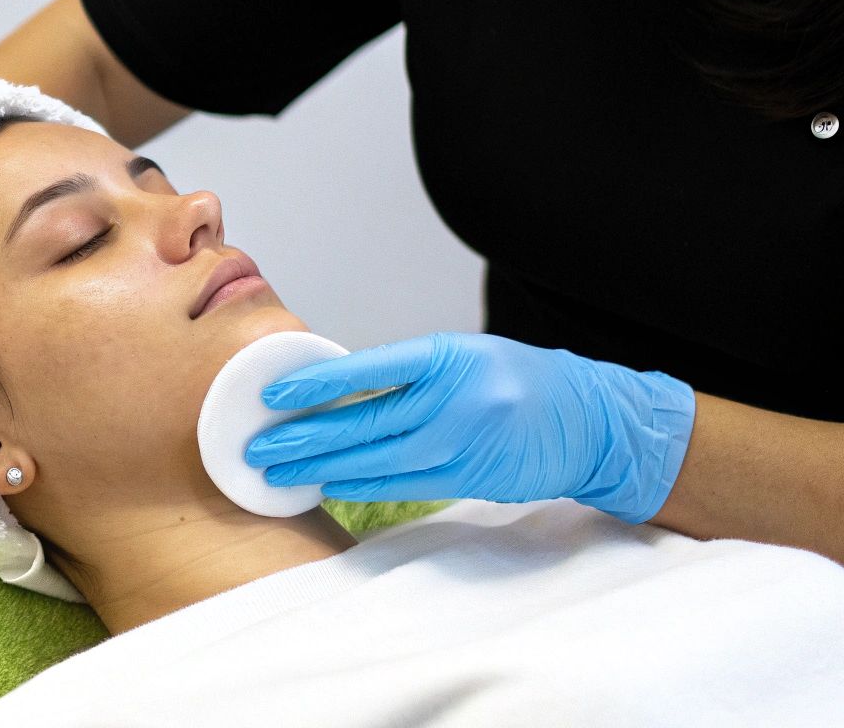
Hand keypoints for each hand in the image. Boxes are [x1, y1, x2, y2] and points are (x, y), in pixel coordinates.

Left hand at [242, 332, 696, 522]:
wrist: (586, 420)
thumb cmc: (514, 378)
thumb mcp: (462, 356)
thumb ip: (406, 372)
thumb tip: (335, 390)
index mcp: (446, 357)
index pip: (368, 369)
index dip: (316, 385)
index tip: (273, 396)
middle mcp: (452, 401)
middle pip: (362, 425)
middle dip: (303, 439)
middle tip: (256, 449)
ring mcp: (461, 445)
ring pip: (375, 462)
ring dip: (321, 469)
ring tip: (279, 472)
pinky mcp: (467, 479)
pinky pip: (401, 487)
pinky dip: (361, 486)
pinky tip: (328, 485)